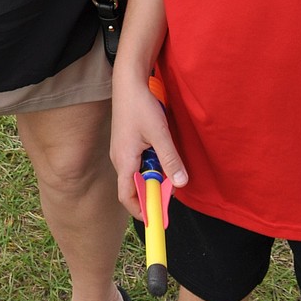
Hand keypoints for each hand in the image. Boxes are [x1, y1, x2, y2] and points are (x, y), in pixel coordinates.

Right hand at [110, 75, 187, 217]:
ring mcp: (121, 151)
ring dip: (152, 176)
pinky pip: (136, 162)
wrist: (128, 82)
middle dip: (152, 192)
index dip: (141, 210)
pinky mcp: (125, 143)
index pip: (127, 197)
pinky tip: (161, 153)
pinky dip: (149, 165)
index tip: (157, 219)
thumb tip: (181, 183)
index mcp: (123, 161)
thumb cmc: (140, 106)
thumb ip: (170, 159)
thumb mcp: (159, 133)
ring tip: (168, 170)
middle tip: (171, 192)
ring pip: (136, 174)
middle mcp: (119, 159)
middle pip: (133, 187)